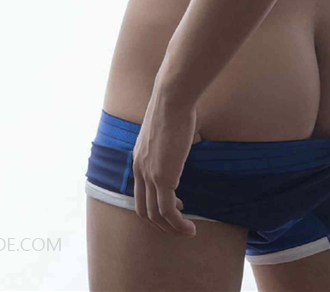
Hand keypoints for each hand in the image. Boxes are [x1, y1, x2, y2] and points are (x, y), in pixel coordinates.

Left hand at [130, 88, 199, 236]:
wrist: (172, 98)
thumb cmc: (174, 107)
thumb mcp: (167, 130)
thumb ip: (170, 143)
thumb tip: (184, 143)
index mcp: (138, 159)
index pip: (139, 194)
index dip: (154, 206)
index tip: (175, 206)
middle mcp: (139, 169)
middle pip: (143, 209)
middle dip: (160, 224)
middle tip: (178, 227)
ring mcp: (149, 175)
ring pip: (155, 215)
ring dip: (172, 228)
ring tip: (188, 232)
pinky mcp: (162, 177)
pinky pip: (168, 210)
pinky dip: (178, 224)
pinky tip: (190, 226)